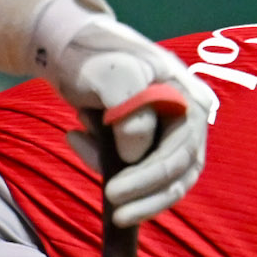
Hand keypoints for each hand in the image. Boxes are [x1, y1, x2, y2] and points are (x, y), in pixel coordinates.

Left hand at [28, 0, 214, 225]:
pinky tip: (78, 140)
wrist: (67, 43)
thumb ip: (129, 108)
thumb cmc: (92, 53)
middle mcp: (188, 119)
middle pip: (180, 171)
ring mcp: (169, 132)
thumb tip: (136, 154)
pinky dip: (110, 167)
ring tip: (87, 158)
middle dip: (146, 195)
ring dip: (132, 187)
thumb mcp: (110, 72)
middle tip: (114, 212)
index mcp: (189, 98)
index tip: (114, 194)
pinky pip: (139, 169)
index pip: (182, 151)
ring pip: (165, 178)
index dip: (152, 177)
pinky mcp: (148, 142)